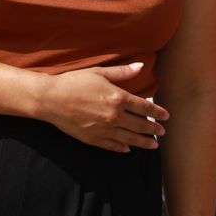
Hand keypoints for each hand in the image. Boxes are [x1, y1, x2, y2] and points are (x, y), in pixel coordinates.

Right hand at [39, 62, 168, 152]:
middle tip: (162, 132)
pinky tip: (128, 149)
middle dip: (153, 129)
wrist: (50, 99)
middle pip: (140, 124)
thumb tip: (141, 66)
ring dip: (143, 142)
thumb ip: (122, 73)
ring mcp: (104, 129)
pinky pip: (111, 145)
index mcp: (118, 98)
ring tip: (154, 145)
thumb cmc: (74, 82)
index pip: (144, 107)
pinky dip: (122, 148)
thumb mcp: (99, 73)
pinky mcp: (92, 138)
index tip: (166, 116)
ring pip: (129, 138)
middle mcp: (114, 115)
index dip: (157, 112)